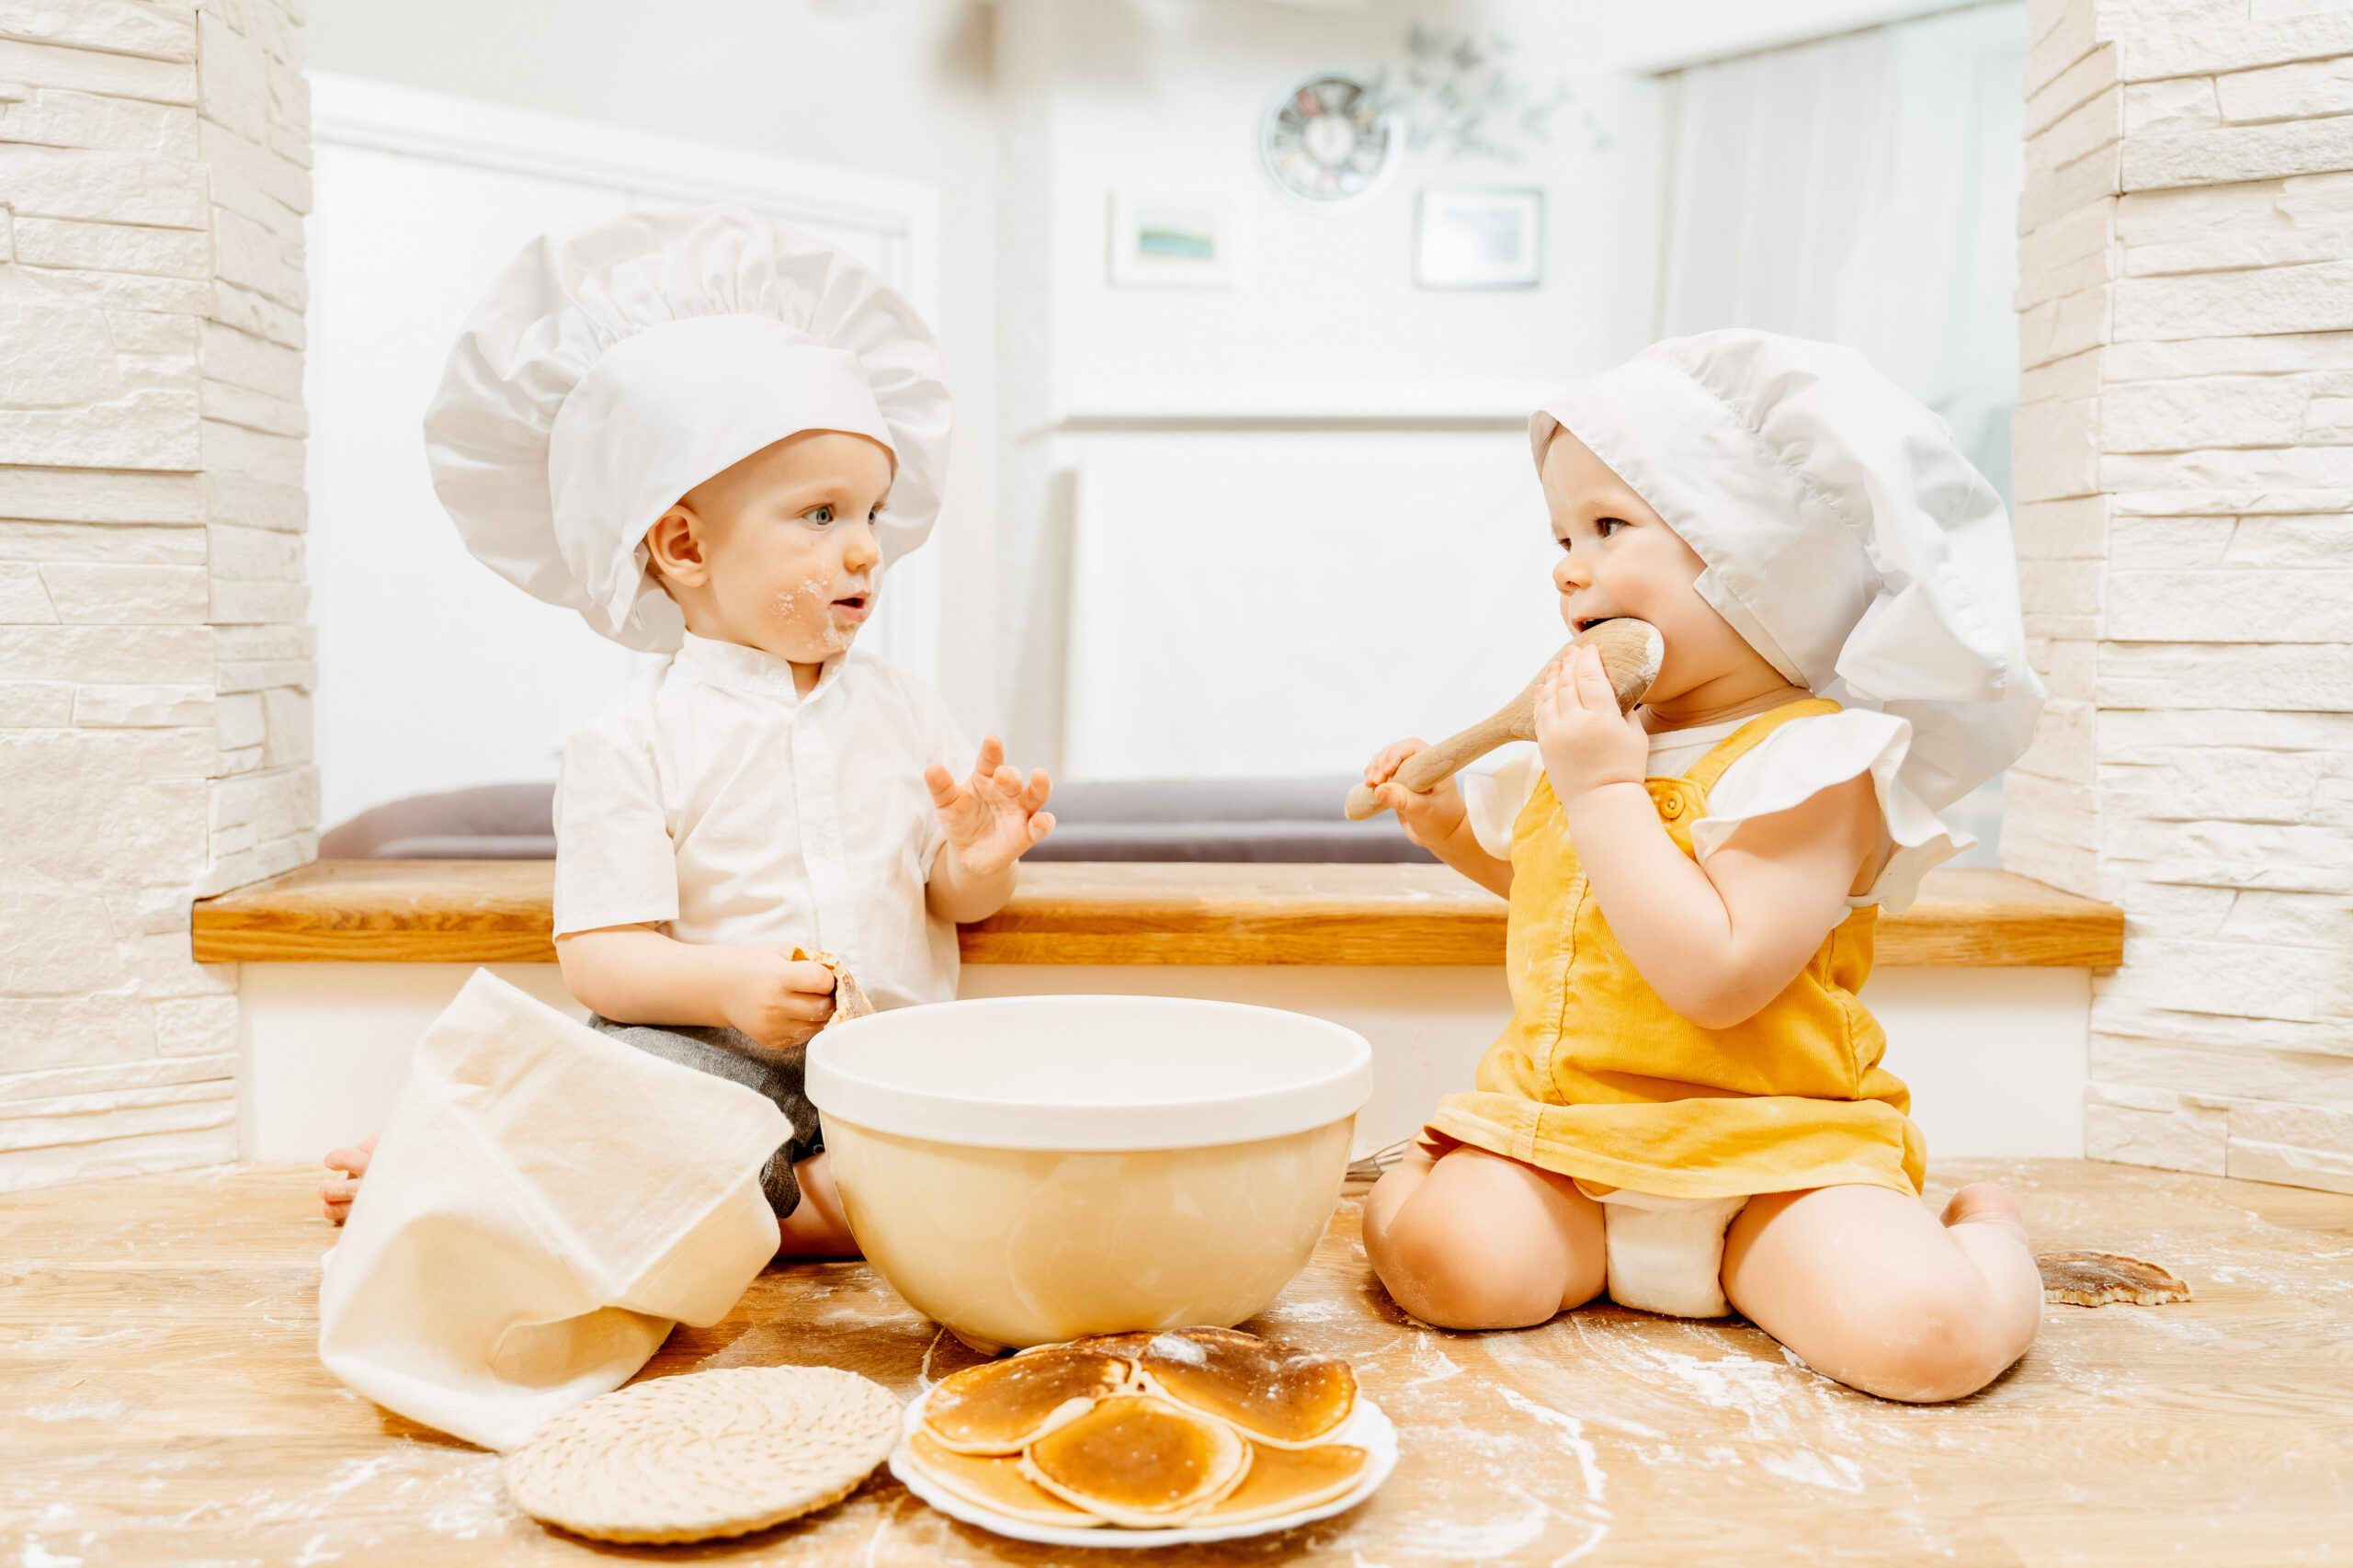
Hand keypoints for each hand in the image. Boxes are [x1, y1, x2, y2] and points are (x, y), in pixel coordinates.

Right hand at [717, 944, 837, 1048]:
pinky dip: (805, 1024)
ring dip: (820, 1013)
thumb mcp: (781, 951)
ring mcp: (772, 1027)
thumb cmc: (755, 965)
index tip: (822, 975)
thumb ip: (811, 960)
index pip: (822, 982)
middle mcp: (774, 1005)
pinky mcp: (771, 1042)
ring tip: (806, 999)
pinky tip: (793, 1012)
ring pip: (817, 1025)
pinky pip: (803, 1036)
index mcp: (777, 977)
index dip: (828, 978)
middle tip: (821, 990)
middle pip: (824, 1007)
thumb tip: (841, 975)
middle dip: (829, 997)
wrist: (721, 988)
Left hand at [927, 735, 1054, 877]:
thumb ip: (941, 787)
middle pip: (1013, 778)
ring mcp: (1020, 810)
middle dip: (1010, 775)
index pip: (990, 760)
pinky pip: (1040, 826)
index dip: (992, 750)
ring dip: (1040, 786)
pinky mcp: (1027, 832)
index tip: (991, 739)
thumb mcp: (947, 804)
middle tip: (1003, 774)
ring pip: (1036, 795)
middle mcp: (1007, 790)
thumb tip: (931, 768)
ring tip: (1040, 776)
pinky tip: (1044, 820)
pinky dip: (1044, 823)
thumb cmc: (960, 820)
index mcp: (986, 777)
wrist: (969, 853)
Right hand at [1363, 737, 1468, 851]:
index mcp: (1434, 765)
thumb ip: (1404, 801)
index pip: (1413, 746)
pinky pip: (1382, 771)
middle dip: (1381, 762)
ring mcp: (1409, 773)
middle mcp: (1421, 765)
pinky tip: (1369, 784)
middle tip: (1374, 782)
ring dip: (1375, 768)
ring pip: (1386, 759)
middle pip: (1396, 751)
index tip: (1387, 770)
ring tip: (1370, 784)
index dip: (1397, 753)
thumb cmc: (1441, 822)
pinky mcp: (1399, 782)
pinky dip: (1374, 775)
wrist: (1442, 834)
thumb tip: (1379, 789)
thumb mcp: (1423, 813)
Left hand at [1535, 643, 1648, 805]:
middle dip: (1570, 662)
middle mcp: (1575, 723)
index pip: (1591, 676)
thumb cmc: (1624, 768)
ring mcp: (1556, 734)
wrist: (1601, 802)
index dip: (1589, 659)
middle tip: (1572, 650)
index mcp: (1602, 718)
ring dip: (1553, 676)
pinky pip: (1540, 714)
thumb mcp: (1635, 734)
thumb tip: (1615, 689)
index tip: (1590, 648)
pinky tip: (1544, 687)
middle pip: (1568, 682)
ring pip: (1550, 695)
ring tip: (1556, 664)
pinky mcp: (1545, 745)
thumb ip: (1624, 708)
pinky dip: (1541, 697)